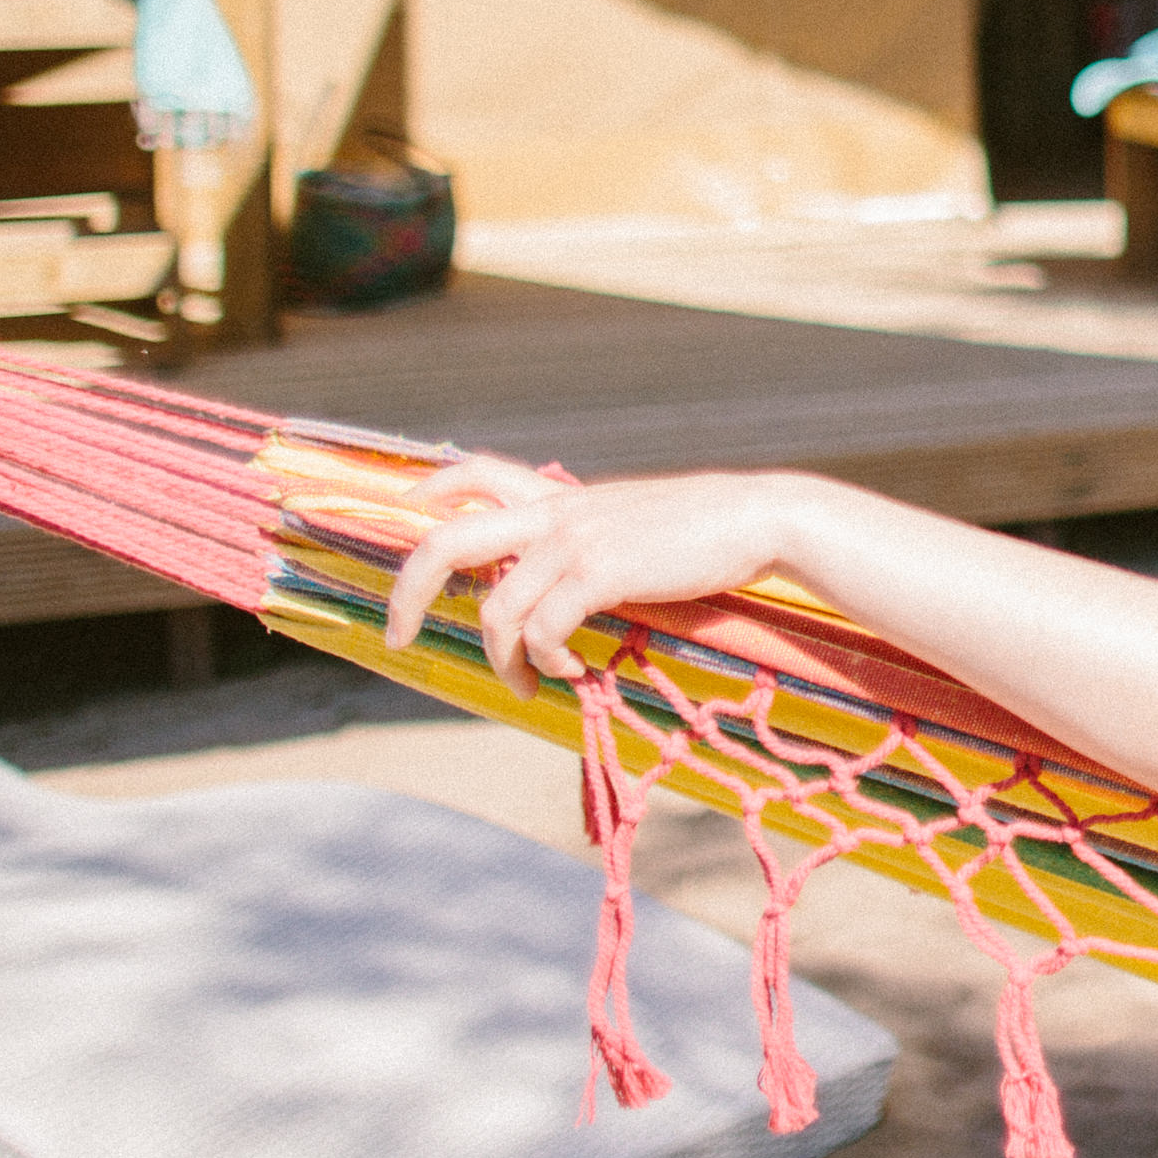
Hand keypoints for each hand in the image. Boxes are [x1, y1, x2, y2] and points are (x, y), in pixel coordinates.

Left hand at [381, 459, 818, 694]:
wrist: (758, 518)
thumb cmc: (704, 530)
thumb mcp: (631, 520)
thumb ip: (588, 539)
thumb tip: (561, 584)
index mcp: (562, 497)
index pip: (477, 472)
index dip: (429, 487)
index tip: (403, 510)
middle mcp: (556, 513)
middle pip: (447, 541)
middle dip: (407, 593)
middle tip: (399, 636)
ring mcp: (575, 542)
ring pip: (496, 609)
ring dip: (501, 660)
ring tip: (525, 684)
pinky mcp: (601, 573)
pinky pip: (543, 630)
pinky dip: (548, 661)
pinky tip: (572, 670)